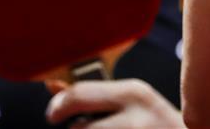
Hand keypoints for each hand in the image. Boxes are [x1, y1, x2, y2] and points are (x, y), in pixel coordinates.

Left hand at [45, 79, 183, 126]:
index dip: (59, 104)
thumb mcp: (132, 103)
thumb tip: (52, 85)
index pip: (81, 94)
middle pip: (79, 128)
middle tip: (72, 127)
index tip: (53, 114)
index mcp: (134, 93)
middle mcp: (134, 119)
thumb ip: (95, 96)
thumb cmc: (157, 125)